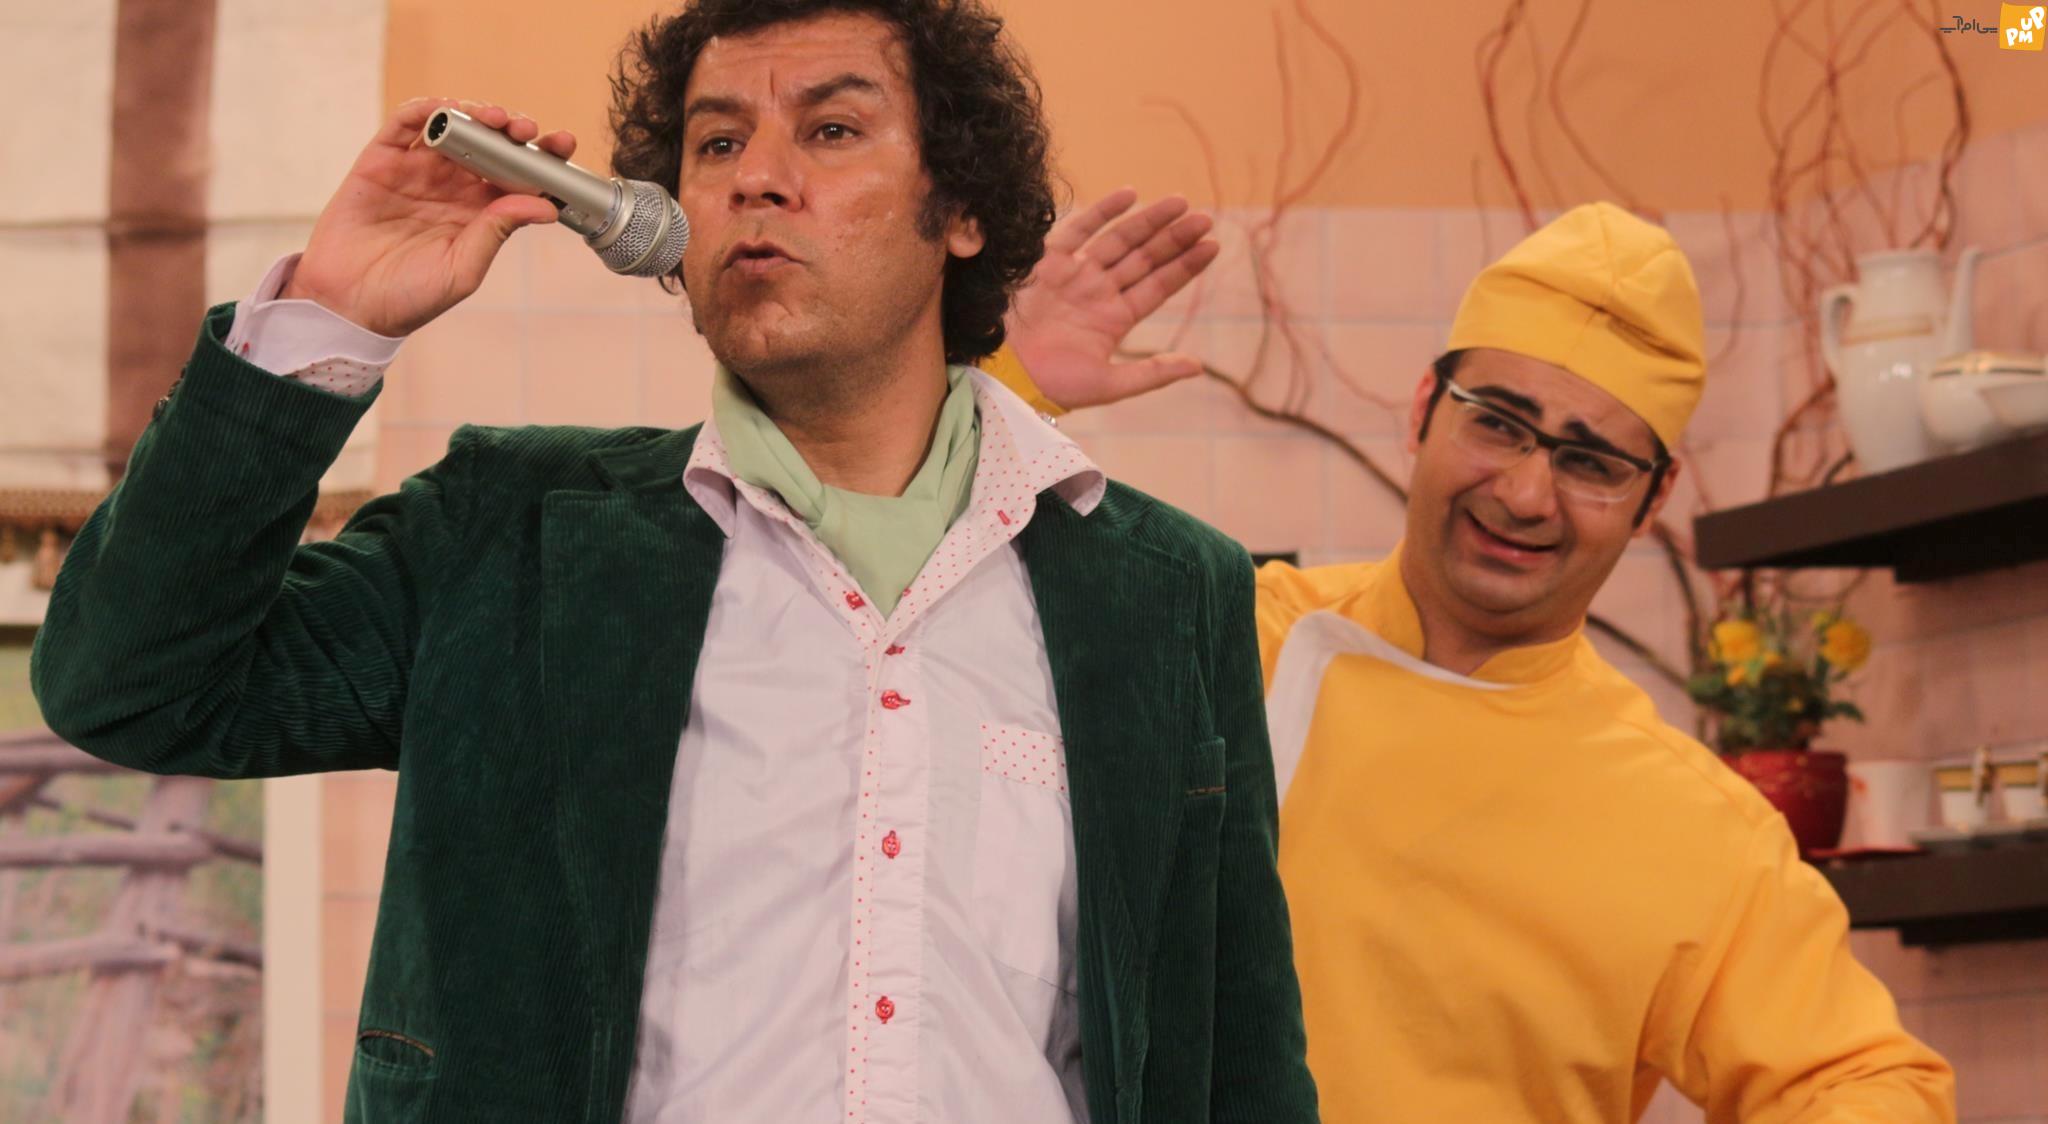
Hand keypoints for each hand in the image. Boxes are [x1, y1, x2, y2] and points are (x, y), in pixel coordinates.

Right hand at [282, 98, 577, 337]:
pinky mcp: (380, 161)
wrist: (348, 305)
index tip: (563, 146)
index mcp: (478, 213)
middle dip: (513, 129)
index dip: (541, 157)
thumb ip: (498, 231)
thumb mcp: (462, 269)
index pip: (518, 176)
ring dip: (476, 114)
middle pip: (491, 144)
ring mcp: (417, 170)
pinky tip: (447, 111)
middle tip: (527, 129)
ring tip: (494, 119)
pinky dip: (427, 110)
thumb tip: (546, 205)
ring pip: (453, 127)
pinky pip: (405, 124)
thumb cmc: (408, 298)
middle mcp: (451, 187)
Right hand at [1003, 188, 1219, 409]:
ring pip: (1119, 240)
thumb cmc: (1053, 386)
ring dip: (1149, 221)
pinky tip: (1131, 195)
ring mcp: (1075, 275)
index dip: (1186, 265)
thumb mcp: (1110, 385)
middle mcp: (1098, 292)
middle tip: (1204, 216)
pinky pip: (1079, 230)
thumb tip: (1198, 366)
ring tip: (1180, 203)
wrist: (1004, 375)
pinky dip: (1103, 212)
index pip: (1158, 286)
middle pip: (1144, 258)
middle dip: (1174, 237)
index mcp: (1115, 319)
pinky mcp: (1048, 262)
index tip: (1212, 245)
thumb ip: (1153, 373)